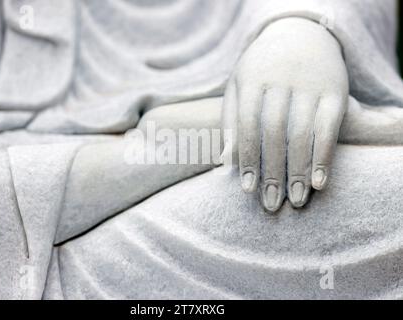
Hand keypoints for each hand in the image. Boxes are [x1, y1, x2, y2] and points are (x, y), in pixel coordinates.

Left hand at [223, 18, 348, 211]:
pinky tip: (319, 183)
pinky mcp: (336, 91)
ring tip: (295, 201)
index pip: (247, 124)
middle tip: (270, 204)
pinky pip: (330, 128)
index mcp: (253, 80)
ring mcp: (311, 85)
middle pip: (275, 133)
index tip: (247, 188)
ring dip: (299, 171)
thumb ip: (230, 119)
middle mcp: (282, 81)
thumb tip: (224, 161)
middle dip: (272, 172)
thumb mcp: (238, 84)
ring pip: (303, 133)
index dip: (247, 158)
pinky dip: (324, 157)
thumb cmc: (261, 69)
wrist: (300, 34)